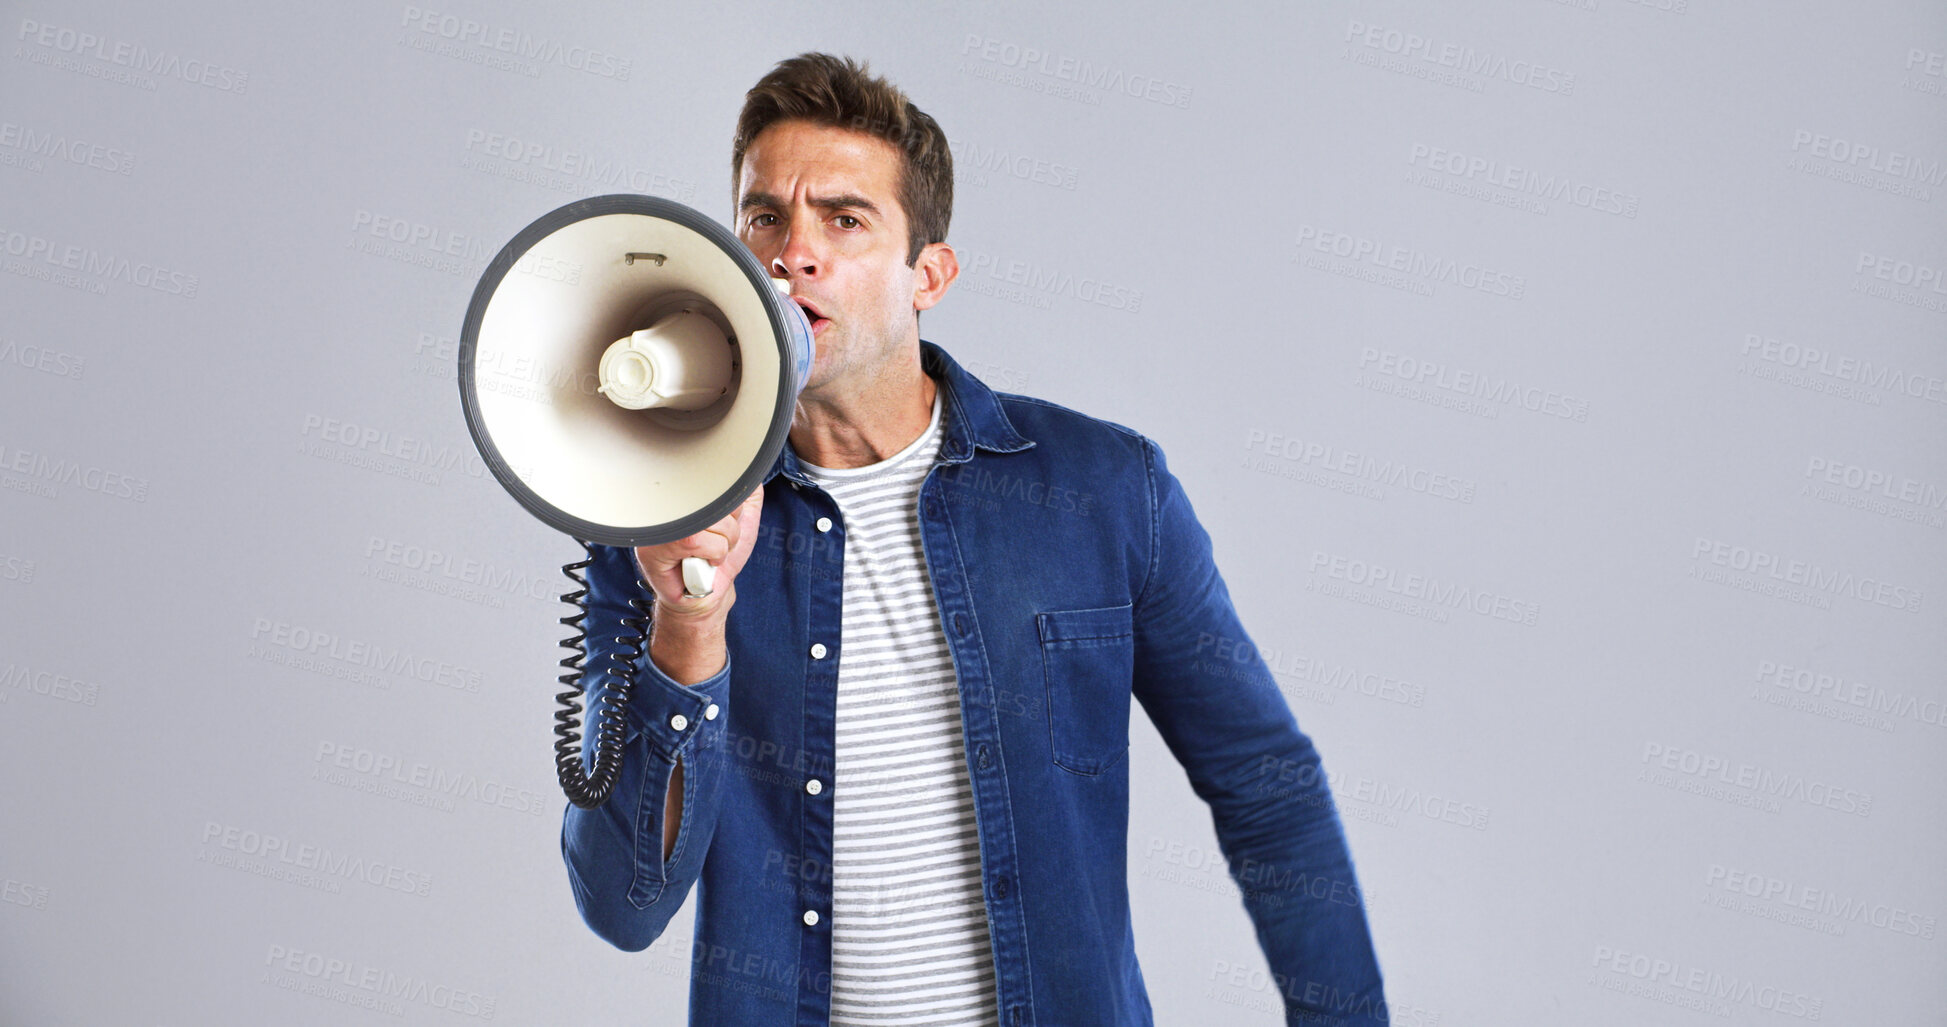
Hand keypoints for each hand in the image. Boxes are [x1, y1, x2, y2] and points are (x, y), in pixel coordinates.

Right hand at [633, 488, 764, 624]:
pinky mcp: (655, 546)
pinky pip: (702, 542)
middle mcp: (665, 501)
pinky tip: (702, 562)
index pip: (717, 479)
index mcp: (682, 490)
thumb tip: (751, 468)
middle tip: (716, 540)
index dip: (732, 505)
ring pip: (713, 521)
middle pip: (718, 498)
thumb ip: (745, 490)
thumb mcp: (742, 516)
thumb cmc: (719, 555)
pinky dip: (714, 555)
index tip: (725, 521)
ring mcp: (658, 523)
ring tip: (709, 552)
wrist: (707, 593)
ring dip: (724, 543)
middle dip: (730, 525)